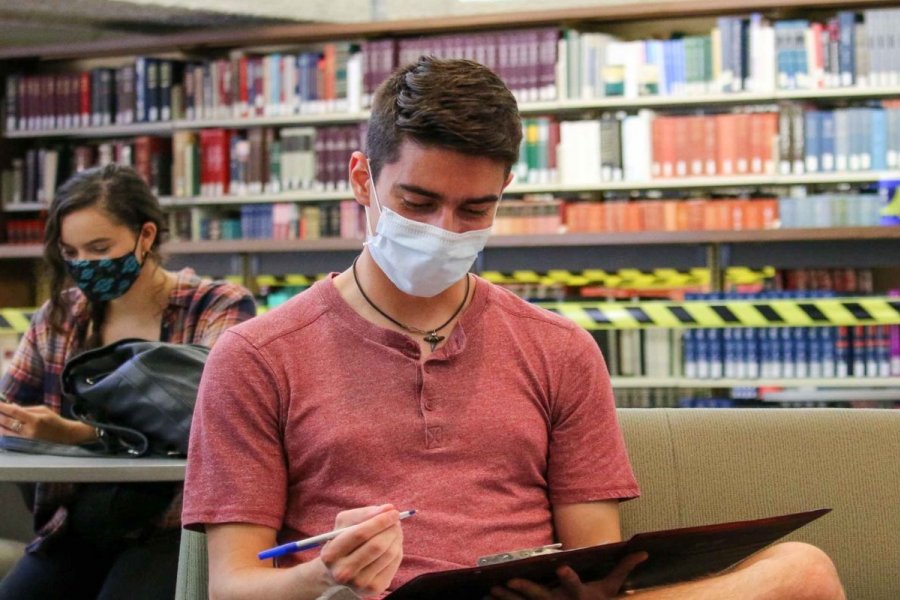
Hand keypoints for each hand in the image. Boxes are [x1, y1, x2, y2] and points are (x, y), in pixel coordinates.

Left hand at [0, 402, 94, 443]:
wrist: (64, 435)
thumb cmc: (55, 420)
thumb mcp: (43, 409)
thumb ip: (27, 408)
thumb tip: (11, 406)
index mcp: (35, 419)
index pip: (15, 412)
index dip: (3, 407)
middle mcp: (29, 430)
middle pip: (7, 422)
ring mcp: (26, 438)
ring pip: (5, 432)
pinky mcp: (25, 444)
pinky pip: (9, 438)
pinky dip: (3, 432)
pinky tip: (1, 428)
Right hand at [315, 505, 404, 597]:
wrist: (339, 571)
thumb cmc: (344, 540)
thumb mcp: (345, 523)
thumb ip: (365, 513)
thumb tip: (389, 508)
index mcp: (331, 554)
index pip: (360, 534)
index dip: (380, 521)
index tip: (393, 511)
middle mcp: (343, 572)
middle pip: (377, 546)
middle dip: (391, 529)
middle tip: (396, 520)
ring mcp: (359, 583)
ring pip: (388, 554)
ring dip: (396, 537)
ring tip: (395, 530)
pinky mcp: (374, 589)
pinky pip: (394, 563)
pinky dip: (398, 549)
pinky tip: (393, 544)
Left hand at [488, 552, 647, 599]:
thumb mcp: (611, 589)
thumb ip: (623, 569)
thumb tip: (643, 551)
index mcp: (579, 596)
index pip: (574, 585)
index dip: (568, 578)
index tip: (562, 567)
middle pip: (542, 597)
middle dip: (526, 591)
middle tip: (509, 581)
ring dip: (506, 599)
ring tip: (491, 590)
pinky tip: (486, 598)